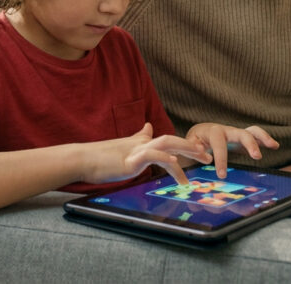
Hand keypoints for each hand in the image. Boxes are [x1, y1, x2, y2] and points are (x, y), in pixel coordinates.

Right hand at [81, 123, 210, 185]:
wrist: (82, 159)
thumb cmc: (100, 157)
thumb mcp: (123, 147)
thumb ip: (137, 138)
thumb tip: (149, 127)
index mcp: (141, 143)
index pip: (167, 141)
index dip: (185, 145)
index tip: (200, 151)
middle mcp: (141, 144)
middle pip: (173, 139)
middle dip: (192, 147)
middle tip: (208, 157)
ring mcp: (136, 151)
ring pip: (167, 143)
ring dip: (186, 150)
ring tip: (201, 159)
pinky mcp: (130, 160)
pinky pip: (152, 155)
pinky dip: (165, 157)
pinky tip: (176, 164)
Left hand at [184, 123, 278, 177]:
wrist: (200, 132)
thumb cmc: (194, 141)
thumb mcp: (190, 145)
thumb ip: (194, 150)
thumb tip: (204, 155)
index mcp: (213, 132)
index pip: (219, 145)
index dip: (221, 159)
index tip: (222, 175)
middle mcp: (227, 130)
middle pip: (241, 133)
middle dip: (250, 144)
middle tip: (257, 157)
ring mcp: (236, 133)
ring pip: (252, 131)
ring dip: (263, 137)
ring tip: (274, 145)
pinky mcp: (243, 138)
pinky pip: (255, 136)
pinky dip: (265, 139)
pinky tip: (275, 146)